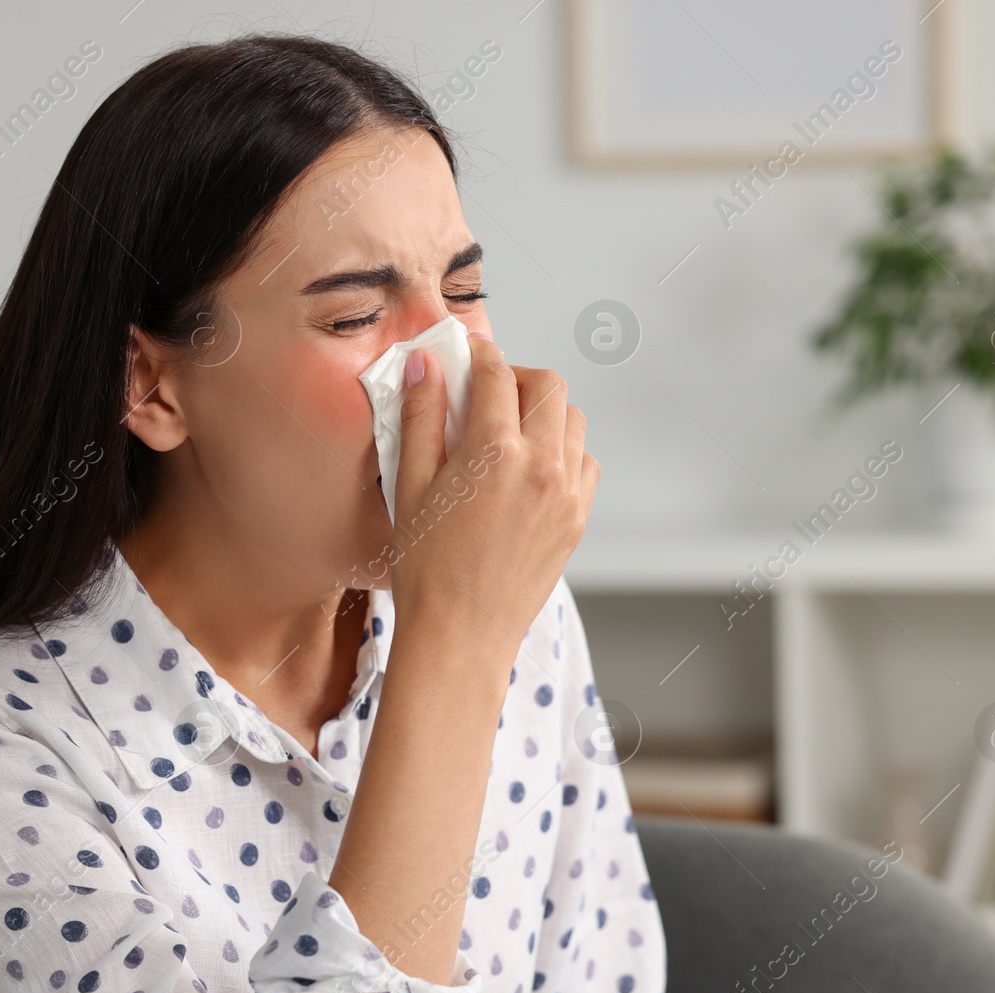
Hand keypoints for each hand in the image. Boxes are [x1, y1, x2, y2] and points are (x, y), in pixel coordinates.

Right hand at [387, 333, 598, 662]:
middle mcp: (542, 466)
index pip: (496, 374)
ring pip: (574, 421)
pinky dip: (563, 450)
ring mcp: (568, 494)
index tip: (465, 354)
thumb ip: (421, 418)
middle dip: (516, 378)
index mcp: (496, 453)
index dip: (478, 355)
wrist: (460, 636)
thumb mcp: (410, 486)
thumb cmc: (426, 569)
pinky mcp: (577, 519)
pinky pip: (584, 462)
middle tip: (486, 393)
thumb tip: (424, 366)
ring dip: (544, 412)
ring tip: (508, 431)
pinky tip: (529, 469)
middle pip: (548, 386)